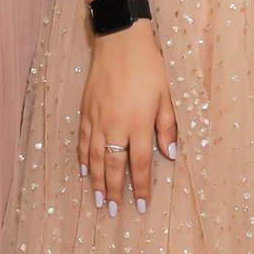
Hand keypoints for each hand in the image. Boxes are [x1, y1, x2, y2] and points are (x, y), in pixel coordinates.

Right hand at [78, 20, 178, 216]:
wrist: (120, 42)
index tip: (141, 206)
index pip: (139, 164)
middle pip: (114, 166)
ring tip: (99, 200)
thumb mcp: (166, 96)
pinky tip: (85, 171)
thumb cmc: (148, 67)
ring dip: (97, 181)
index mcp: (138, 124)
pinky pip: (83, 140)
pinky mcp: (86, 111)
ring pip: (95, 157)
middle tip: (113, 211)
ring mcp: (98, 119)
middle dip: (115, 191)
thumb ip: (167, 127)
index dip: (140, 188)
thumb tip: (170, 155)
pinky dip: (83, 158)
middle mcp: (115, 126)